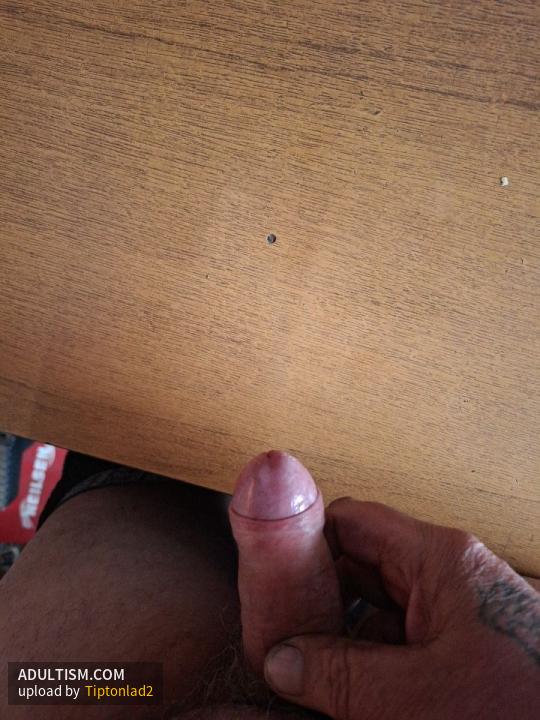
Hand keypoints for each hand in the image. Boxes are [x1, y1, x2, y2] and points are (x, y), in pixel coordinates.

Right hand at [263, 498, 539, 719]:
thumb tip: (281, 660)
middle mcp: (446, 574)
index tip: (269, 572)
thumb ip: (341, 674)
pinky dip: (367, 658)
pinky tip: (345, 689)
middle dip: (318, 598)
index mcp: (441, 559)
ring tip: (307, 668)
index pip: (353, 521)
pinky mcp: (460, 643)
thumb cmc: (524, 709)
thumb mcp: (419, 696)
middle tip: (281, 633)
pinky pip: (398, 637)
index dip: (305, 540)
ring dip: (340, 635)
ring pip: (375, 605)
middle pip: (359, 563)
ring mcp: (453, 609)